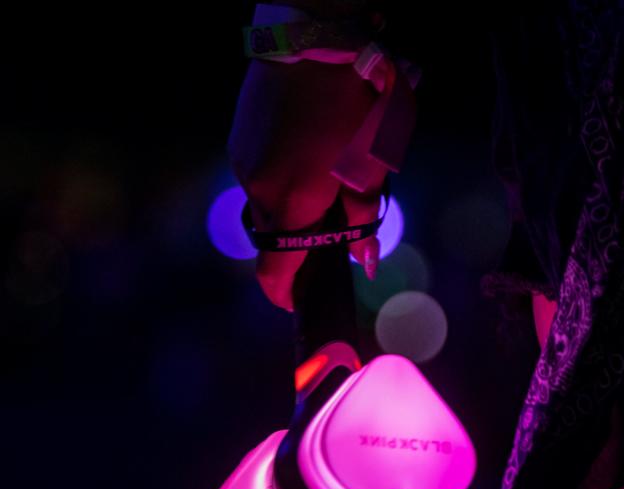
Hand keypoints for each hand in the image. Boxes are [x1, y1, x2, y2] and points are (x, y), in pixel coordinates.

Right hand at [227, 57, 386, 311]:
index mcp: (291, 204)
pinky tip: (307, 147)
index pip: (274, 272)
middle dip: (301, 237)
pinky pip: (261, 172)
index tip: (298, 300)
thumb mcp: (372, 167)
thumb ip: (364, 218)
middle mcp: (258, 188)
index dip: (286, 294)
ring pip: (268, 201)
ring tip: (326, 171)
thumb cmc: (354, 107)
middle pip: (274, 235)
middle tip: (333, 218)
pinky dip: (283, 174)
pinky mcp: (239, 137)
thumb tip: (363, 259)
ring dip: (293, 201)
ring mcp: (243, 161)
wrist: (315, 40)